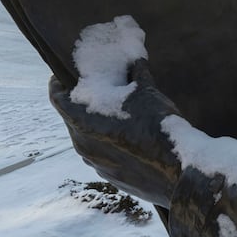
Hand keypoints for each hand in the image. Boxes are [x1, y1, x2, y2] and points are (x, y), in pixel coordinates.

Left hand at [49, 58, 182, 206]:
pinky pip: (102, 154)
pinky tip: (128, 135)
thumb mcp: (147, 92)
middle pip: (72, 117)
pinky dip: (108, 142)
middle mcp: (82, 145)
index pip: (56, 97)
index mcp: (82, 122)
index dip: (59, 82)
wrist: (180, 172)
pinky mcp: (111, 178)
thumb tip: (136, 59)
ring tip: (115, 111)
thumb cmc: (158, 127)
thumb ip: (137, 73)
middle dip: (82, 101)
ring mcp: (96, 164)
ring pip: (87, 137)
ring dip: (96, 123)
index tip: (66, 73)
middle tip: (97, 86)